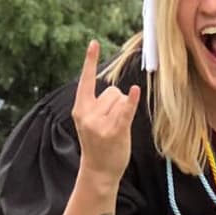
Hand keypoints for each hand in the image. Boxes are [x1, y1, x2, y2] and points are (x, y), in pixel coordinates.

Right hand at [71, 40, 141, 185]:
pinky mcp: (114, 131)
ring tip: (115, 129)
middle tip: (110, 124)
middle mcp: (88, 113)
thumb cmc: (97, 145)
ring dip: (124, 110)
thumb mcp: (89, 122)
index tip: (94, 43)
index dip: (90, 61)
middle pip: (112, 90)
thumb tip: (118, 91)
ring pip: (121, 100)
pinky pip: (125, 111)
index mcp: (80, 109)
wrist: (98, 171)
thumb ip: (96, 105)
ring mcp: (100, 123)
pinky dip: (131, 101)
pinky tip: (135, 92)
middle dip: (116, 103)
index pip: (85, 80)